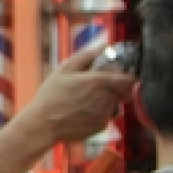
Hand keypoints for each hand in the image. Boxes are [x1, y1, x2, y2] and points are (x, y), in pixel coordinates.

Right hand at [21, 46, 136, 144]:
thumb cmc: (51, 95)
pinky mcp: (100, 127)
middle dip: (118, 89)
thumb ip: (86, 56)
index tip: (123, 75)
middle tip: (102, 87)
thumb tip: (104, 46)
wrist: (43, 124)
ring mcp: (104, 115)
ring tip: (88, 101)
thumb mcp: (65, 69)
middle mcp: (106, 99)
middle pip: (125, 93)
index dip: (129, 76)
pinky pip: (106, 118)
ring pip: (116, 105)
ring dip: (108, 101)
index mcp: (99, 82)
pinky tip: (83, 112)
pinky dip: (99, 114)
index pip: (128, 79)